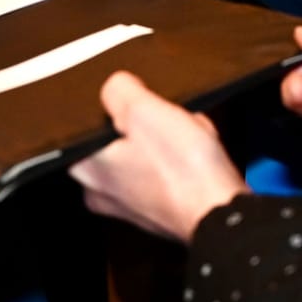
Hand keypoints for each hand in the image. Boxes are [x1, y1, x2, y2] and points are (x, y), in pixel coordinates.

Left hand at [69, 72, 249, 243]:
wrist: (224, 215)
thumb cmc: (182, 170)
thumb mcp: (144, 111)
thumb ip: (119, 91)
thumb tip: (116, 87)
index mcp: (88, 170)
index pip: (77, 133)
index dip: (103, 111)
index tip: (125, 104)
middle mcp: (104, 194)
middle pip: (115, 141)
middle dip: (143, 125)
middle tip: (161, 119)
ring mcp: (135, 207)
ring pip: (145, 154)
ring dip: (167, 140)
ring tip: (185, 135)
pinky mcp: (164, 211)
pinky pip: (168, 172)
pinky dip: (183, 161)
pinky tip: (198, 153)